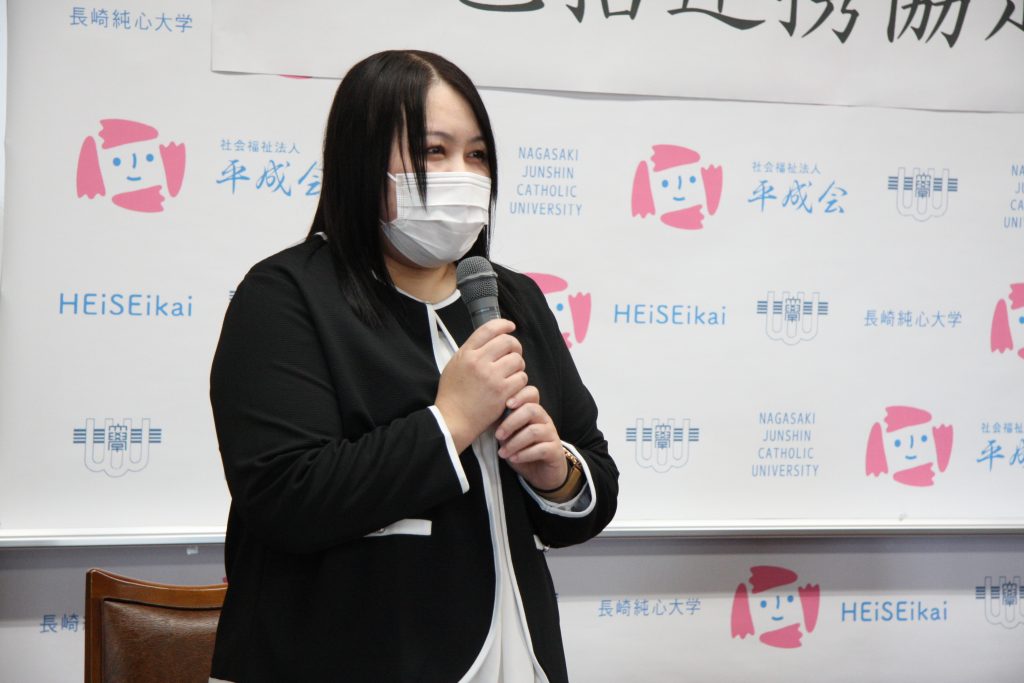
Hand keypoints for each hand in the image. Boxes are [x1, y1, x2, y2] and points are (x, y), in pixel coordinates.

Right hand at [435, 318, 527, 451]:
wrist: (452, 420)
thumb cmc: (452, 395)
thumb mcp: (454, 366)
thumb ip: (470, 352)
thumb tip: (488, 341)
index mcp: (466, 353)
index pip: (489, 329)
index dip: (503, 324)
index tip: (510, 326)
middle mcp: (479, 361)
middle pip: (508, 342)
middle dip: (514, 347)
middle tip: (513, 355)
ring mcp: (492, 377)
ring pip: (518, 360)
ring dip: (518, 367)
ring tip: (510, 374)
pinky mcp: (502, 392)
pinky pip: (521, 378)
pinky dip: (519, 382)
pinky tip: (512, 387)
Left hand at [494, 385, 566, 490]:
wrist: (541, 473)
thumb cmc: (522, 451)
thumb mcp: (509, 436)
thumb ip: (502, 423)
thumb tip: (485, 413)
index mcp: (533, 412)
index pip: (532, 393)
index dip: (520, 395)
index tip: (506, 404)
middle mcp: (544, 420)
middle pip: (532, 409)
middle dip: (512, 422)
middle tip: (498, 435)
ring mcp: (551, 435)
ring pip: (534, 431)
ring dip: (515, 442)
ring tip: (502, 453)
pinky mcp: (555, 451)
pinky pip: (541, 449)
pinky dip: (524, 454)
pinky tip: (514, 459)